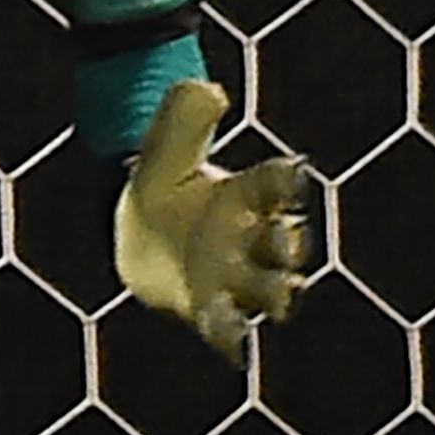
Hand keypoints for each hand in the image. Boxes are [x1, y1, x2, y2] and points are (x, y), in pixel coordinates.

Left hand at [113, 78, 312, 358]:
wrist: (142, 241)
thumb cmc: (167, 193)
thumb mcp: (166, 154)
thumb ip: (185, 121)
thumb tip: (203, 87)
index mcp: (249, 196)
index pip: (275, 183)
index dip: (284, 178)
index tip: (291, 172)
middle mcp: (254, 240)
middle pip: (283, 242)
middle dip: (289, 241)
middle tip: (286, 236)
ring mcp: (238, 279)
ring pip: (269, 289)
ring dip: (277, 292)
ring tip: (281, 294)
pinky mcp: (215, 311)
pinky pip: (229, 328)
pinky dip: (233, 337)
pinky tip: (234, 348)